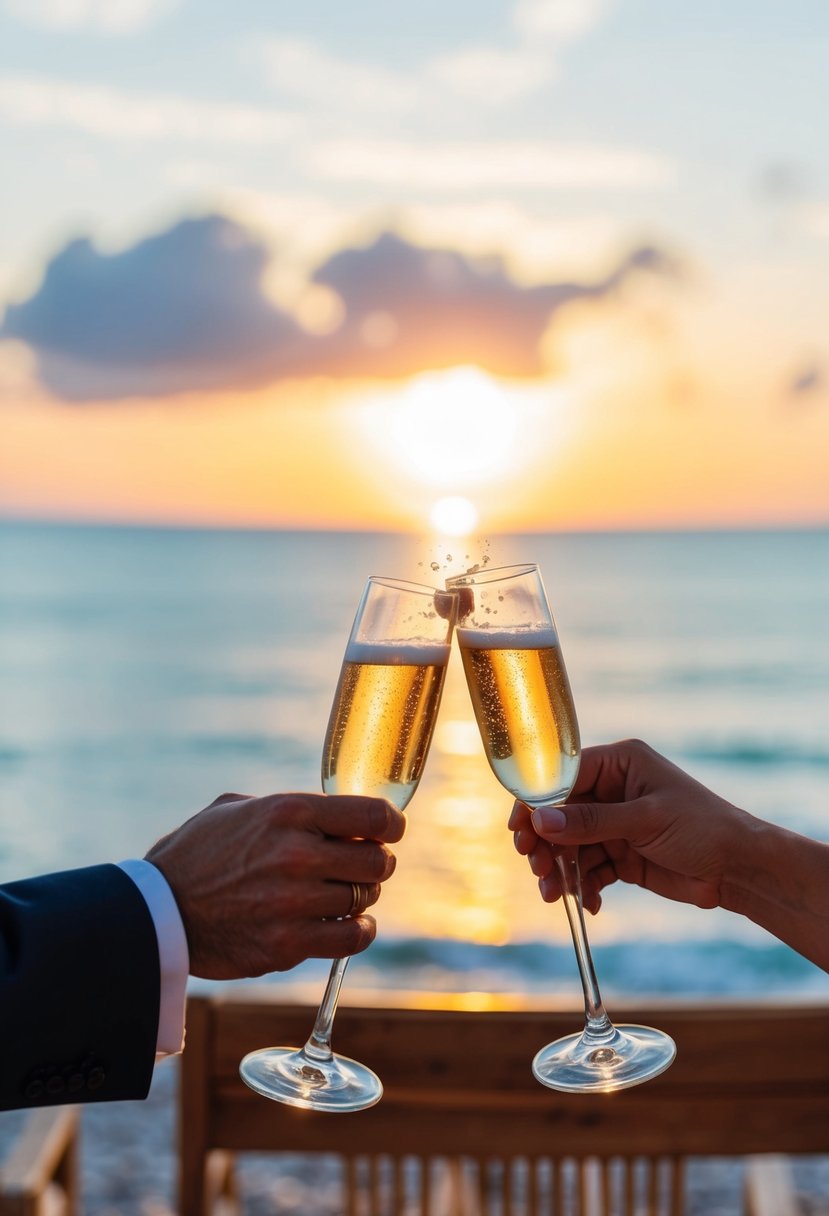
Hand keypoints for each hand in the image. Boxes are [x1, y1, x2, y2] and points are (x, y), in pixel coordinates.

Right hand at [146, 792, 404, 979]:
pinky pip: (350, 939)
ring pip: (365, 899)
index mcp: (288, 812)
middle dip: (376, 862)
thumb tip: (339, 816)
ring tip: (341, 894)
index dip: (391, 824)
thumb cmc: (197, 853)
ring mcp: (292, 903)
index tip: (389, 831)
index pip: (372, 815)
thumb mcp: (238, 808)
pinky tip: (347, 924)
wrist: (157, 911)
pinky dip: (358, 932)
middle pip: (377, 860)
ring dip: (361, 897)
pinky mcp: (286, 945)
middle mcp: (296, 855)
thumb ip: (292, 809)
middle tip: (361, 865)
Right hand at [509, 739, 755, 914]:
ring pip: (571, 845)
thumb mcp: (645, 820)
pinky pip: (589, 868)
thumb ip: (592, 822)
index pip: (564, 777)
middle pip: (561, 814)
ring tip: (553, 894)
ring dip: (559, 870)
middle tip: (535, 865)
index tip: (518, 828)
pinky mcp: (621, 855)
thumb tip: (542, 821)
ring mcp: (615, 824)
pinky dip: (583, 886)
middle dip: (545, 841)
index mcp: (620, 764)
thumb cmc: (702, 827)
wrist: (739, 869)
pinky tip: (587, 903)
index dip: (537, 801)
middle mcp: (613, 790)